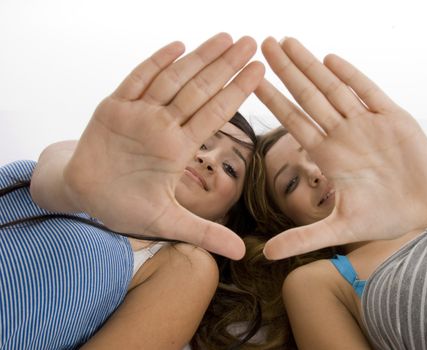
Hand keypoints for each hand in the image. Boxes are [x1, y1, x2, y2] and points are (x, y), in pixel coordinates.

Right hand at [64, 33, 263, 259]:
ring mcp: (139, 114)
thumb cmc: (126, 207)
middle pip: (200, 90)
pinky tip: (177, 46)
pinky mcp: (112, 108)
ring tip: (226, 38)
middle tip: (253, 43)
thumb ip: (205, 233)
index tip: (261, 72)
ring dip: (198, 59)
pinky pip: (135, 81)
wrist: (85, 197)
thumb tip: (242, 253)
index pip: (215, 115)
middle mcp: (163, 126)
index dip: (237, 93)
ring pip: (174, 80)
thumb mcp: (168, 223)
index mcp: (179, 148)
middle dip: (226, 66)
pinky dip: (154, 64)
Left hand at [256, 37, 426, 258]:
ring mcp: (365, 122)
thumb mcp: (341, 229)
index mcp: (328, 155)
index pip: (293, 121)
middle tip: (262, 44)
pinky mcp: (391, 116)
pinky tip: (330, 59)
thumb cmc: (387, 215)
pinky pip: (367, 91)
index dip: (272, 100)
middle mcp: (342, 134)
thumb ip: (304, 238)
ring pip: (332, 88)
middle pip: (307, 96)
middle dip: (286, 71)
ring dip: (310, 66)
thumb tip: (266, 255)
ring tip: (287, 42)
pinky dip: (350, 76)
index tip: (250, 80)